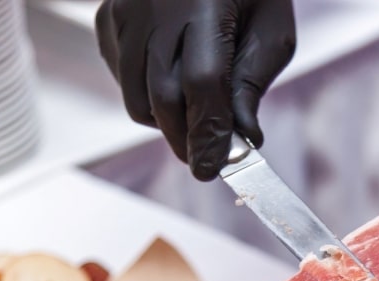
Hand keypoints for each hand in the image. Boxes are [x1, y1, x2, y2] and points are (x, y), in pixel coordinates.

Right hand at [96, 0, 295, 179]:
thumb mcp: (271, 30)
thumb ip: (252, 83)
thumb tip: (241, 137)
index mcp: (204, 3)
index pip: (202, 82)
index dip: (208, 132)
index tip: (213, 167)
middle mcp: (156, 4)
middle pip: (162, 96)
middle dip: (185, 139)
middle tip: (206, 158)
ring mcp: (125, 11)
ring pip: (136, 97)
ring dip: (166, 123)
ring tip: (194, 118)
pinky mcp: (108, 18)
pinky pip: (121, 79)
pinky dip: (146, 98)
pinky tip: (172, 84)